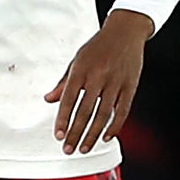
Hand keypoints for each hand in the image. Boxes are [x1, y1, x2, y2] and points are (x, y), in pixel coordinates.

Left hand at [44, 9, 151, 154]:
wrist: (125, 30)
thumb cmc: (99, 46)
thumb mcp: (77, 60)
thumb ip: (64, 82)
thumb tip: (49, 99)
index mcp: (81, 69)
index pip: (68, 100)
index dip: (63, 120)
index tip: (58, 135)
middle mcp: (98, 76)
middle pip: (85, 111)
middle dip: (75, 133)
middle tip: (69, 148)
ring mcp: (115, 82)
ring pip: (103, 115)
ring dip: (93, 134)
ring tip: (85, 148)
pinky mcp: (130, 86)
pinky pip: (122, 110)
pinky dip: (115, 126)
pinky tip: (107, 136)